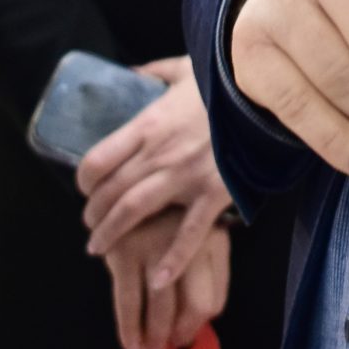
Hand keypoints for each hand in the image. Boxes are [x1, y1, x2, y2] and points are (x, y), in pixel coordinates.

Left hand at [77, 56, 231, 291]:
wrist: (265, 94)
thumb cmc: (225, 80)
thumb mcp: (184, 68)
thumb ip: (154, 72)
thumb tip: (132, 73)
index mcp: (148, 124)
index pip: (96, 161)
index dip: (84, 181)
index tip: (86, 189)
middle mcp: (159, 153)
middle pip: (110, 192)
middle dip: (93, 214)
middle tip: (91, 225)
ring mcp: (185, 176)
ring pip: (133, 212)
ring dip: (111, 234)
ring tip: (101, 248)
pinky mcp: (213, 194)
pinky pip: (188, 233)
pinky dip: (171, 260)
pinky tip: (157, 279)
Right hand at [104, 207, 230, 348]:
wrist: (127, 184)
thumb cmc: (168, 217)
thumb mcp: (198, 235)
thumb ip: (204, 273)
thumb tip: (196, 325)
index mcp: (213, 240)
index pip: (214, 298)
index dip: (200, 325)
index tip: (186, 337)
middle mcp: (189, 243)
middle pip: (194, 305)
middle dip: (180, 336)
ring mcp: (155, 247)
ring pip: (160, 307)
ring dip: (154, 339)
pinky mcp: (124, 251)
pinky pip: (127, 302)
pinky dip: (128, 329)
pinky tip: (130, 345)